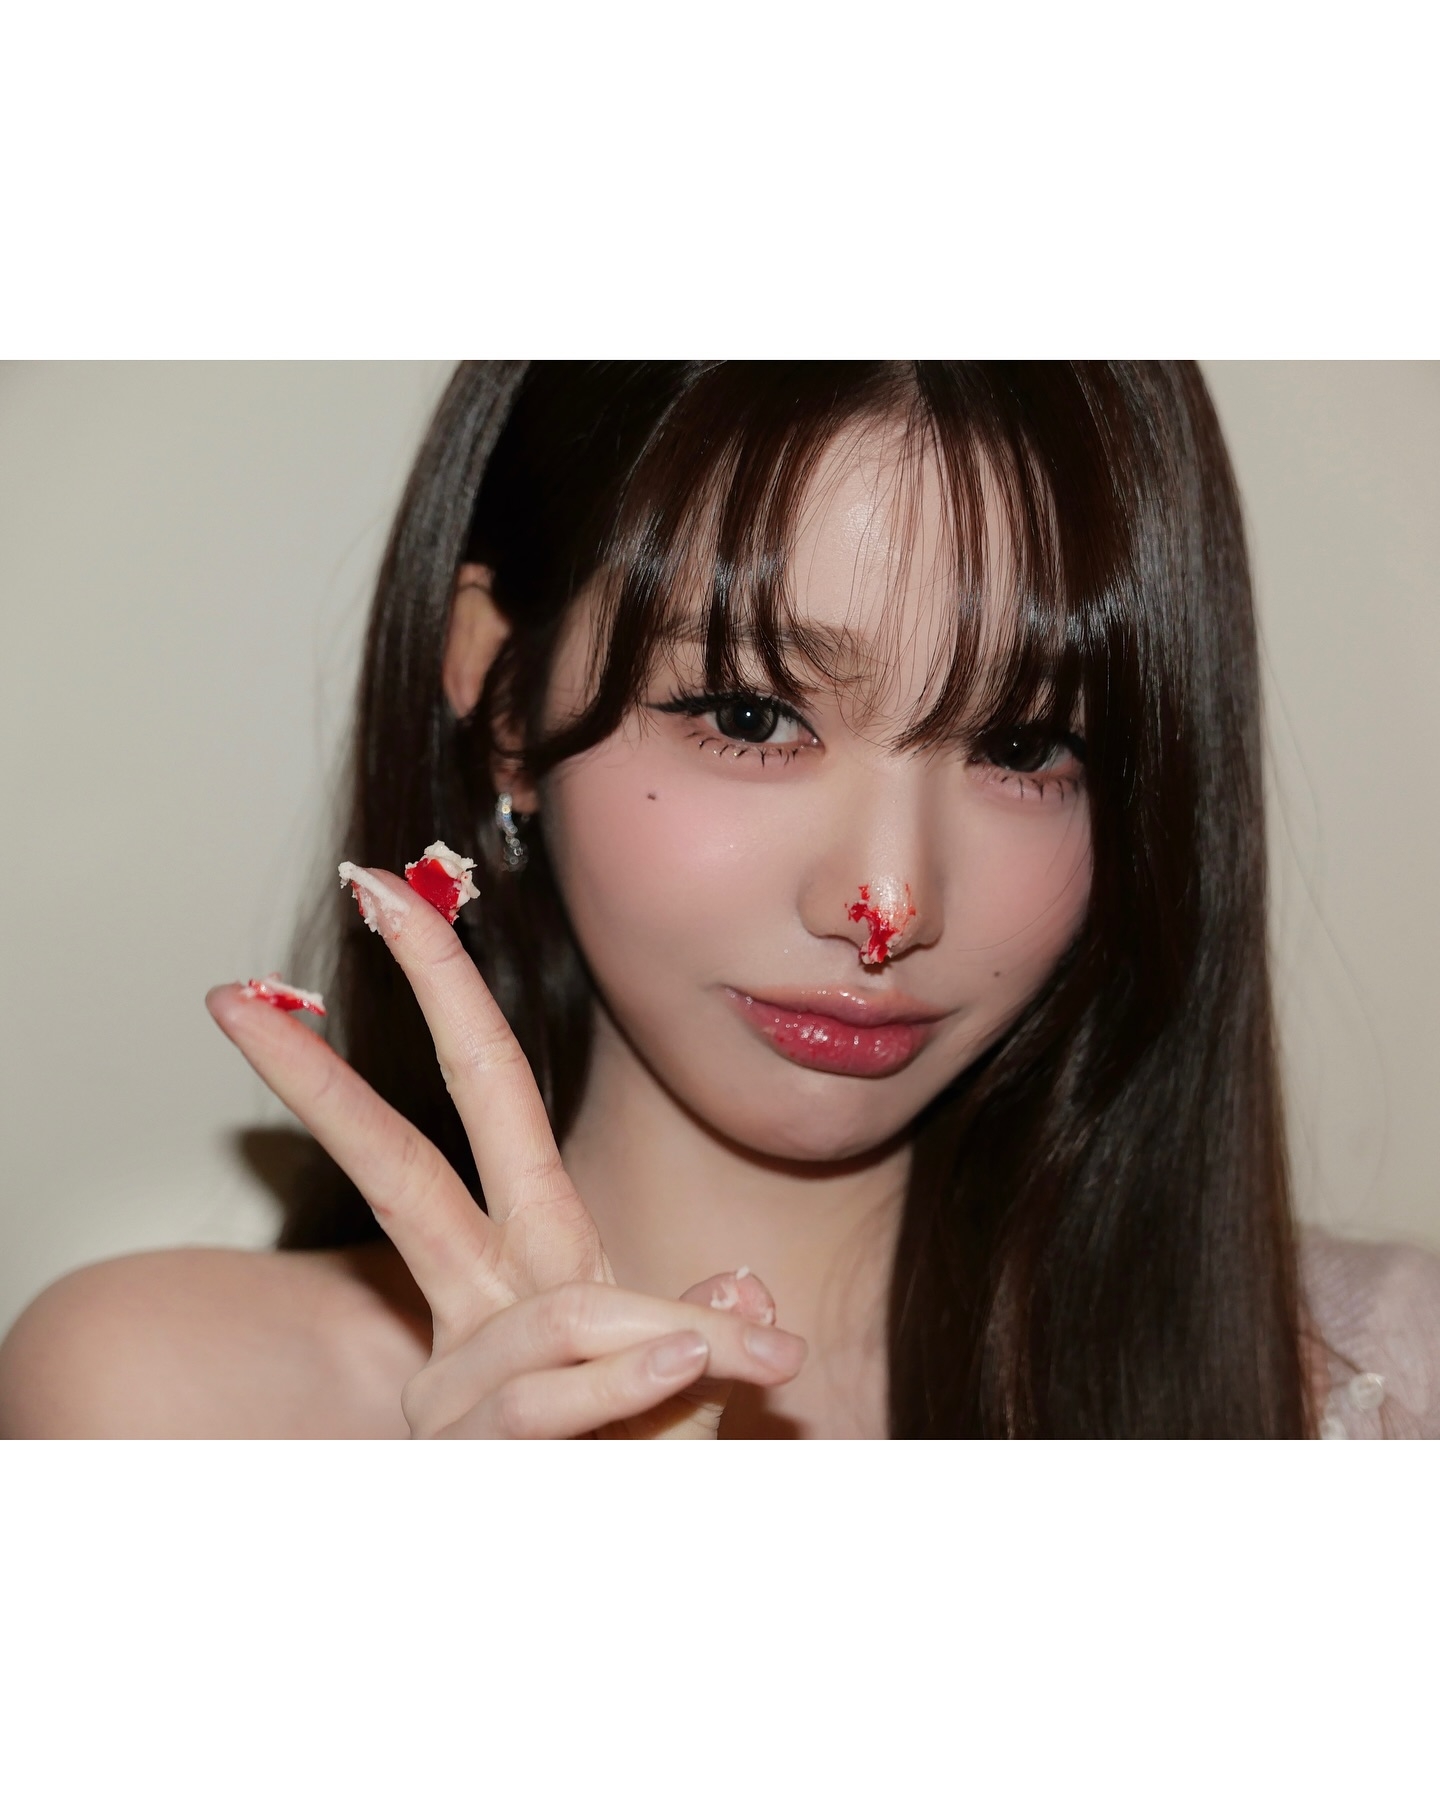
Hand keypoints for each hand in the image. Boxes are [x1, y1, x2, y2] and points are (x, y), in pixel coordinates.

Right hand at [206, 867, 806, 1437]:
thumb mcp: (678, 1402)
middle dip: (351, 1059)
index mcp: (525, 1257)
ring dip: (634, 1340)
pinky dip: (623, 1385)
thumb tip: (743, 1293)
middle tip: (296, 946)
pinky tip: (691, 1368)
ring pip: (535, 1324)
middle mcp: (478, 1308)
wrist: (577, 1574)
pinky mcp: (471, 1467)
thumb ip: (696, 1343)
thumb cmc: (620, 1483)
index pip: (481, 1100)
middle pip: (405, 1166)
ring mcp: (463, 1394)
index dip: (444, 992)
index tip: (395, 895)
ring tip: (725, 1363)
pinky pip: (550, 1411)